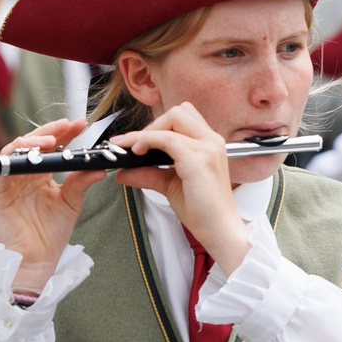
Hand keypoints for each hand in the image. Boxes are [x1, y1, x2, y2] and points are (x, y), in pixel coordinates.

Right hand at [0, 118, 106, 296]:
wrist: (37, 260)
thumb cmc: (51, 234)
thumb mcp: (71, 203)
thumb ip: (80, 182)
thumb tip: (99, 167)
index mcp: (39, 176)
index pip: (51, 148)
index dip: (64, 134)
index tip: (81, 125)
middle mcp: (22, 175)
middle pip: (34, 144)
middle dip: (51, 131)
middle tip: (68, 125)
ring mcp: (8, 182)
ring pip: (16, 151)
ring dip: (33, 141)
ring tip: (51, 139)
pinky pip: (2, 168)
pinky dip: (15, 157)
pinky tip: (31, 152)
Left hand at [112, 103, 249, 272]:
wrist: (219, 230)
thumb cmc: (203, 210)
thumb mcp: (170, 185)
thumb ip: (148, 174)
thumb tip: (122, 171)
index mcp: (209, 144)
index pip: (183, 118)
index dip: (158, 125)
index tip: (135, 140)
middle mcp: (212, 141)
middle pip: (179, 111)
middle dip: (154, 124)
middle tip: (138, 146)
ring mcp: (207, 148)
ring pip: (173, 119)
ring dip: (148, 131)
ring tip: (134, 149)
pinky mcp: (199, 160)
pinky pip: (167, 139)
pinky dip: (147, 141)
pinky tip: (138, 153)